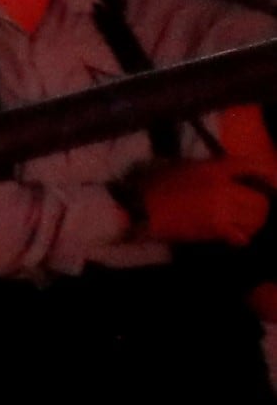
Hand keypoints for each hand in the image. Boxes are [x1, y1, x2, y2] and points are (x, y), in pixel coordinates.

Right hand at [128, 158, 276, 247]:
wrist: (141, 207)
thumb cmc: (157, 185)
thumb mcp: (184, 167)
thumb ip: (210, 170)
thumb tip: (232, 177)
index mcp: (214, 168)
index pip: (252, 166)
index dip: (267, 175)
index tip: (270, 182)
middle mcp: (223, 186)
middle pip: (260, 199)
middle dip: (259, 207)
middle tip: (252, 211)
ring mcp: (221, 208)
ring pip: (255, 219)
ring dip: (252, 223)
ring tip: (242, 225)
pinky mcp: (216, 227)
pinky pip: (241, 236)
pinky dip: (240, 238)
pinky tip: (233, 237)